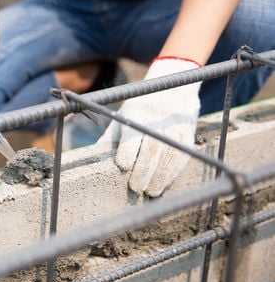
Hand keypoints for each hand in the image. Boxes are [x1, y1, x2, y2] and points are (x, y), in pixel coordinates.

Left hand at [100, 58, 201, 196]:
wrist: (172, 91)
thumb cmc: (139, 111)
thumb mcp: (122, 117)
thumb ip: (111, 138)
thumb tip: (93, 160)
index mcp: (135, 113)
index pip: (132, 134)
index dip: (128, 151)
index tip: (123, 167)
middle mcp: (156, 118)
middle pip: (151, 148)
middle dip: (144, 170)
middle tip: (136, 188)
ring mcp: (175, 125)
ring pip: (169, 154)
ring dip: (160, 176)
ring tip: (151, 191)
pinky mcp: (188, 132)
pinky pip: (182, 155)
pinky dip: (174, 172)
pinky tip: (165, 183)